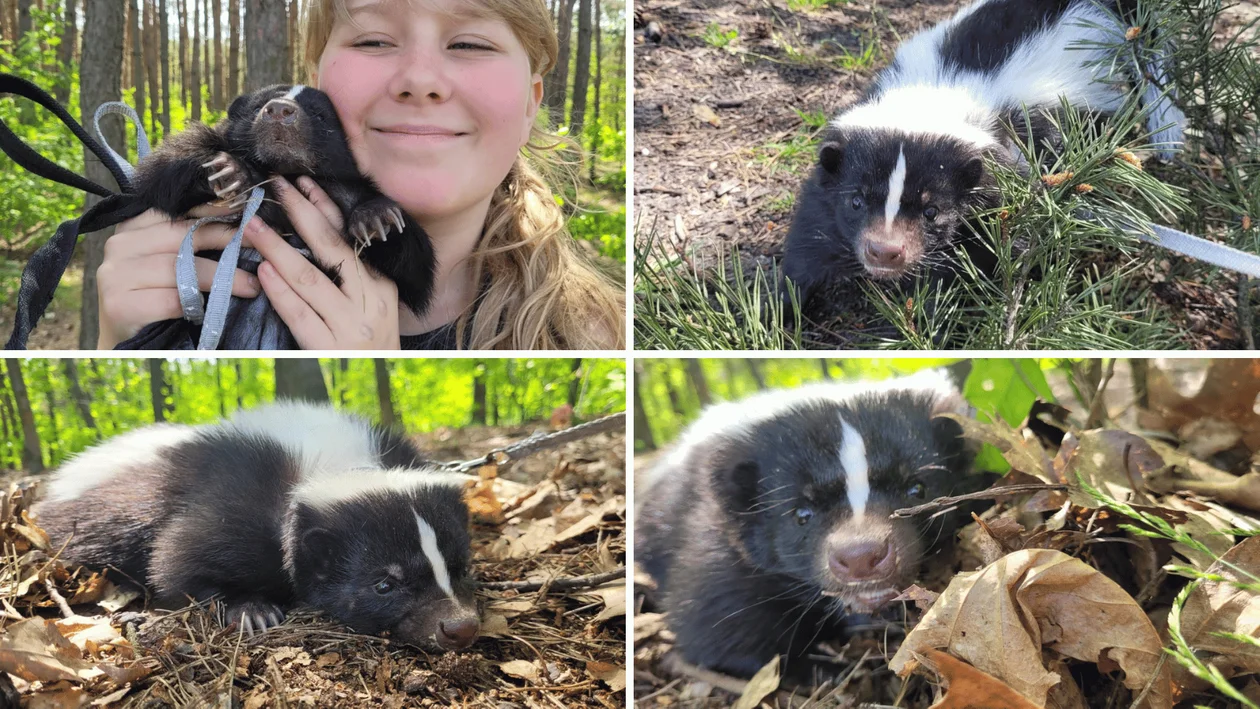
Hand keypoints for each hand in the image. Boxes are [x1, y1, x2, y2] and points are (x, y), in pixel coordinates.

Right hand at [97, 204, 260, 348]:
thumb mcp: (168, 261)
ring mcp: (115, 275)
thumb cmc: (154, 298)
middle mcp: (118, 245)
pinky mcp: (119, 305)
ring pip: (180, 269)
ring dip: (222, 278)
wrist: (127, 342)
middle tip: (258, 246)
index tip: (246, 212)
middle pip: (182, 236)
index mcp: (130, 228)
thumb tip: (239, 220)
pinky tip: (217, 308)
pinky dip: (199, 304)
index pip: (176, 212)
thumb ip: (187, 238)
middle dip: (225, 240)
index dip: (213, 211)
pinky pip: (172, 299)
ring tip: (251, 286)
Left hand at [248, 176, 400, 349]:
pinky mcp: (329, 347)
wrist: (382, 379)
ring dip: (278, 249)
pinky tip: (263, 272)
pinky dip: (280, 291)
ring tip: (252, 228)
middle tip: (274, 188)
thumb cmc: (369, 340)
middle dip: (300, 213)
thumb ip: (351, 274)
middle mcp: (369, 301)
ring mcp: (350, 325)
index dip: (324, 207)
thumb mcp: (372, 303)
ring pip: (310, 278)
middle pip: (331, 248)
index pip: (348, 238)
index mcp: (381, 285)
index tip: (300, 183)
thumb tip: (314, 230)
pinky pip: (299, 314)